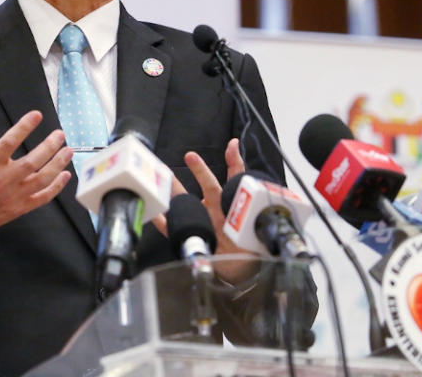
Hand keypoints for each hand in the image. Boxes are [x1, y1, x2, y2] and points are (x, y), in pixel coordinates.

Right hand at [0, 103, 72, 256]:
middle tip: (60, 134)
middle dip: (49, 146)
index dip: (24, 127)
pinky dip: (57, 187)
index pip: (10, 141)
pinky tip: (65, 175)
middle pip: (32, 161)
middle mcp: (2, 180)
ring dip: (58, 164)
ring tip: (68, 151)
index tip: (37, 115)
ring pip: (42, 179)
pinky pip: (43, 198)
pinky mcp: (18, 208)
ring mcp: (13, 195)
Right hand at [152, 138, 257, 282]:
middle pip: (209, 186)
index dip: (234, 163)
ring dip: (175, 190)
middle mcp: (218, 211)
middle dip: (200, 170)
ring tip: (165, 175)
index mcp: (234, 207)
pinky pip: (174, 229)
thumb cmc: (251, 251)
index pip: (236, 181)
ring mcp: (204, 222)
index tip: (232, 146)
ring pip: (188, 202)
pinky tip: (154, 212)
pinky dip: (163, 221)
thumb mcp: (260, 231)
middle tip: (191, 156)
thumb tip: (267, 200)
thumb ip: (261, 216)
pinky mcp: (193, 238)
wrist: (240, 274)